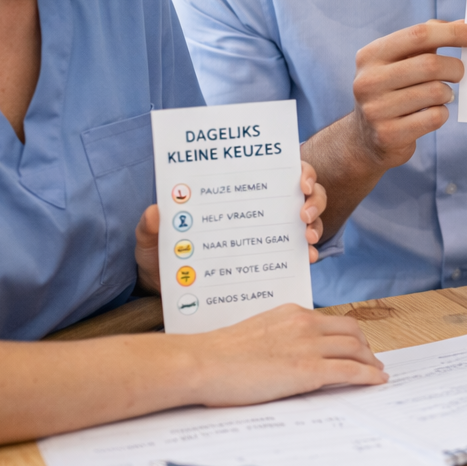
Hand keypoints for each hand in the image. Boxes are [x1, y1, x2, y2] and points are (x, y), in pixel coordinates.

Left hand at [136, 158, 325, 289]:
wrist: (168, 294)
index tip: (300, 180)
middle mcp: (260, 211)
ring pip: (311, 221)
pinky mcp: (273, 263)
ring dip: (317, 224)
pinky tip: (307, 259)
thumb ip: (149, 230)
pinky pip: (300, 255)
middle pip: (305, 193)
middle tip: (303, 213)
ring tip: (306, 237)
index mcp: (235, 195)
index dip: (298, 171)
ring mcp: (270, 237)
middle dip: (314, 198)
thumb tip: (155, 212)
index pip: (277, 172)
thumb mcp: (151, 244)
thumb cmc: (161, 260)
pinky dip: (309, 255)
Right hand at [191, 305, 388, 405]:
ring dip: (371, 361)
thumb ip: (280, 336)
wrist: (204, 362)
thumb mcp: (258, 332)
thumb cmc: (220, 354)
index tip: (356, 345)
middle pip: (352, 331)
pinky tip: (377, 381)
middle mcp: (305, 324)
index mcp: (292, 313)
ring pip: (356, 349)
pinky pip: (350, 371)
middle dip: (366, 346)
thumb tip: (290, 351)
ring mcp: (309, 346)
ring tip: (376, 372)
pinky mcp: (309, 370)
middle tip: (371, 360)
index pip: (332, 321)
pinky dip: (369, 375)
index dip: (350, 334)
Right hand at [346, 20, 466, 169]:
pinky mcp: (388, 134)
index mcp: (371, 55)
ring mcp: (376, 109)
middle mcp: (368, 80)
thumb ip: (427, 40)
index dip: (453, 33)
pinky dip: (441, 114)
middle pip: (430, 64)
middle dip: (455, 68)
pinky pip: (434, 118)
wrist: (366, 140)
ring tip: (442, 95)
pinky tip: (432, 114)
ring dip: (448, 93)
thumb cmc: (392, 91)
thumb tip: (465, 25)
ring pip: (435, 92)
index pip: (419, 34)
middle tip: (460, 73)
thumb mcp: (399, 62)